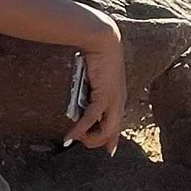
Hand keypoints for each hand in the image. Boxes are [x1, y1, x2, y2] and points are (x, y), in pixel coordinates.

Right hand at [66, 16, 125, 153]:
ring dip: (90, 139)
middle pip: (114, 131)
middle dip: (99, 142)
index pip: (118, 122)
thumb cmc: (97, 54)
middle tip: (83, 144)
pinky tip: (71, 136)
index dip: (114, 138)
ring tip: (76, 140)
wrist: (103, 40)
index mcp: (119, 96)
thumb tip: (79, 101)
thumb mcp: (96, 76)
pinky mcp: (104, 95)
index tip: (110, 150)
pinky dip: (80, 129)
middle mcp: (120, 100)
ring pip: (106, 130)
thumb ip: (90, 89)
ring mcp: (114, 99)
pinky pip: (92, 118)